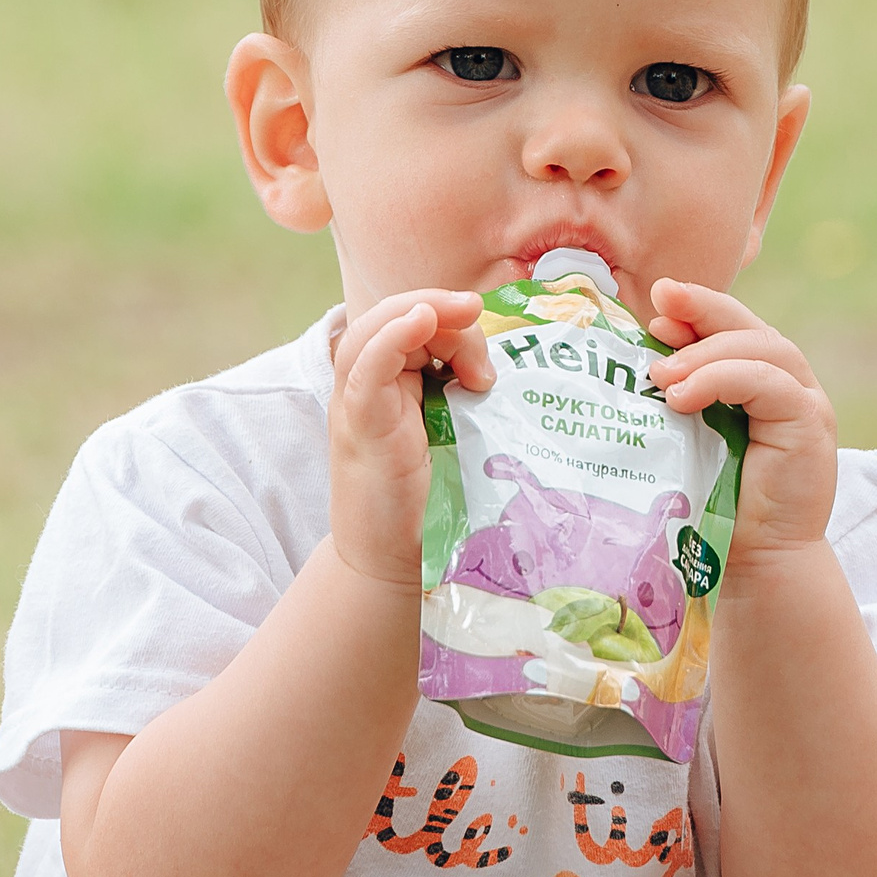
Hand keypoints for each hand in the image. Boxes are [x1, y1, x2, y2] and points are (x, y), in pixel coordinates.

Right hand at [330, 290, 492, 586]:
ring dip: (425, 313)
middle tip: (483, 342)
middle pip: (396, 315)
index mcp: (392, 383)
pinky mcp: (360, 425)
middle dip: (444, 312)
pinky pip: (367, 368)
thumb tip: (518, 372)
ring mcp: (358, 403)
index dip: (449, 314)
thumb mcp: (458, 436)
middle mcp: (368, 385)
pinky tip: (420, 321)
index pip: (411, 320)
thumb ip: (471, 399)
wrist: (392, 564)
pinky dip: (391, 338)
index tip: (491, 339)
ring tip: (465, 316)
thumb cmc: (431, 504)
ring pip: (377, 329)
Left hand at [646, 281, 836, 559]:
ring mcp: (805, 399)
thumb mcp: (688, 436)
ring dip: (706, 353)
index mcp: (759, 378)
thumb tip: (643, 354)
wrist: (758, 561)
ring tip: (661, 374)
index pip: (731, 325)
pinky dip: (724, 379)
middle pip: (749, 326)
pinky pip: (769, 382)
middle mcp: (788, 381)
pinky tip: (684, 395)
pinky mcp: (811, 422)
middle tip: (657, 307)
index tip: (656, 302)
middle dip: (702, 309)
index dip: (697, 307)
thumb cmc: (716, 503)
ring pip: (761, 348)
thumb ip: (676, 395)